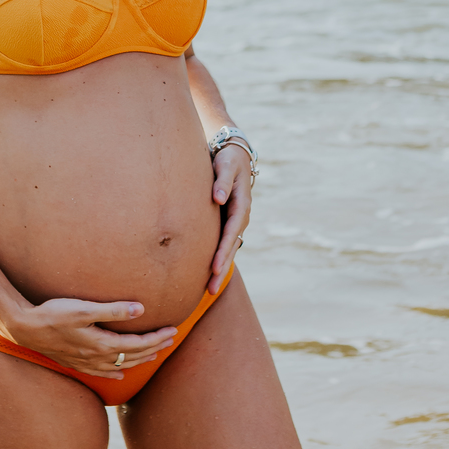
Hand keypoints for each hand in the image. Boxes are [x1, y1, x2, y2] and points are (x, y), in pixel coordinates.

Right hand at [5, 298, 178, 379]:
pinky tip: (120, 375)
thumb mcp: (84, 308)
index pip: (138, 343)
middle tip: (171, 339)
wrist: (25, 328)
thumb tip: (141, 309)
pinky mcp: (76, 363)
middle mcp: (96, 358)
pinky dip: (115, 374)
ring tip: (154, 354)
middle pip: (132, 356)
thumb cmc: (54, 313)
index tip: (173, 330)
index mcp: (102, 344)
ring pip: (120, 366)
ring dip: (139, 360)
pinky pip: (102, 374)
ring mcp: (85, 363)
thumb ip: (113, 310)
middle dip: (154, 348)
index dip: (157, 338)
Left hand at [208, 142, 251, 293]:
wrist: (234, 156)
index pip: (232, 231)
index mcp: (242, 205)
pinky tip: (207, 274)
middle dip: (221, 269)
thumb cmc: (228, 160)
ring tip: (209, 291)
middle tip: (211, 290)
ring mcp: (234, 221)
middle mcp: (240, 217)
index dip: (223, 250)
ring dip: (220, 269)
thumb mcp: (226, 165)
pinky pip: (222, 243)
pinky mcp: (226, 222)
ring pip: (228, 249)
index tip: (215, 267)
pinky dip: (217, 259)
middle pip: (231, 247)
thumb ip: (222, 181)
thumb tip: (217, 199)